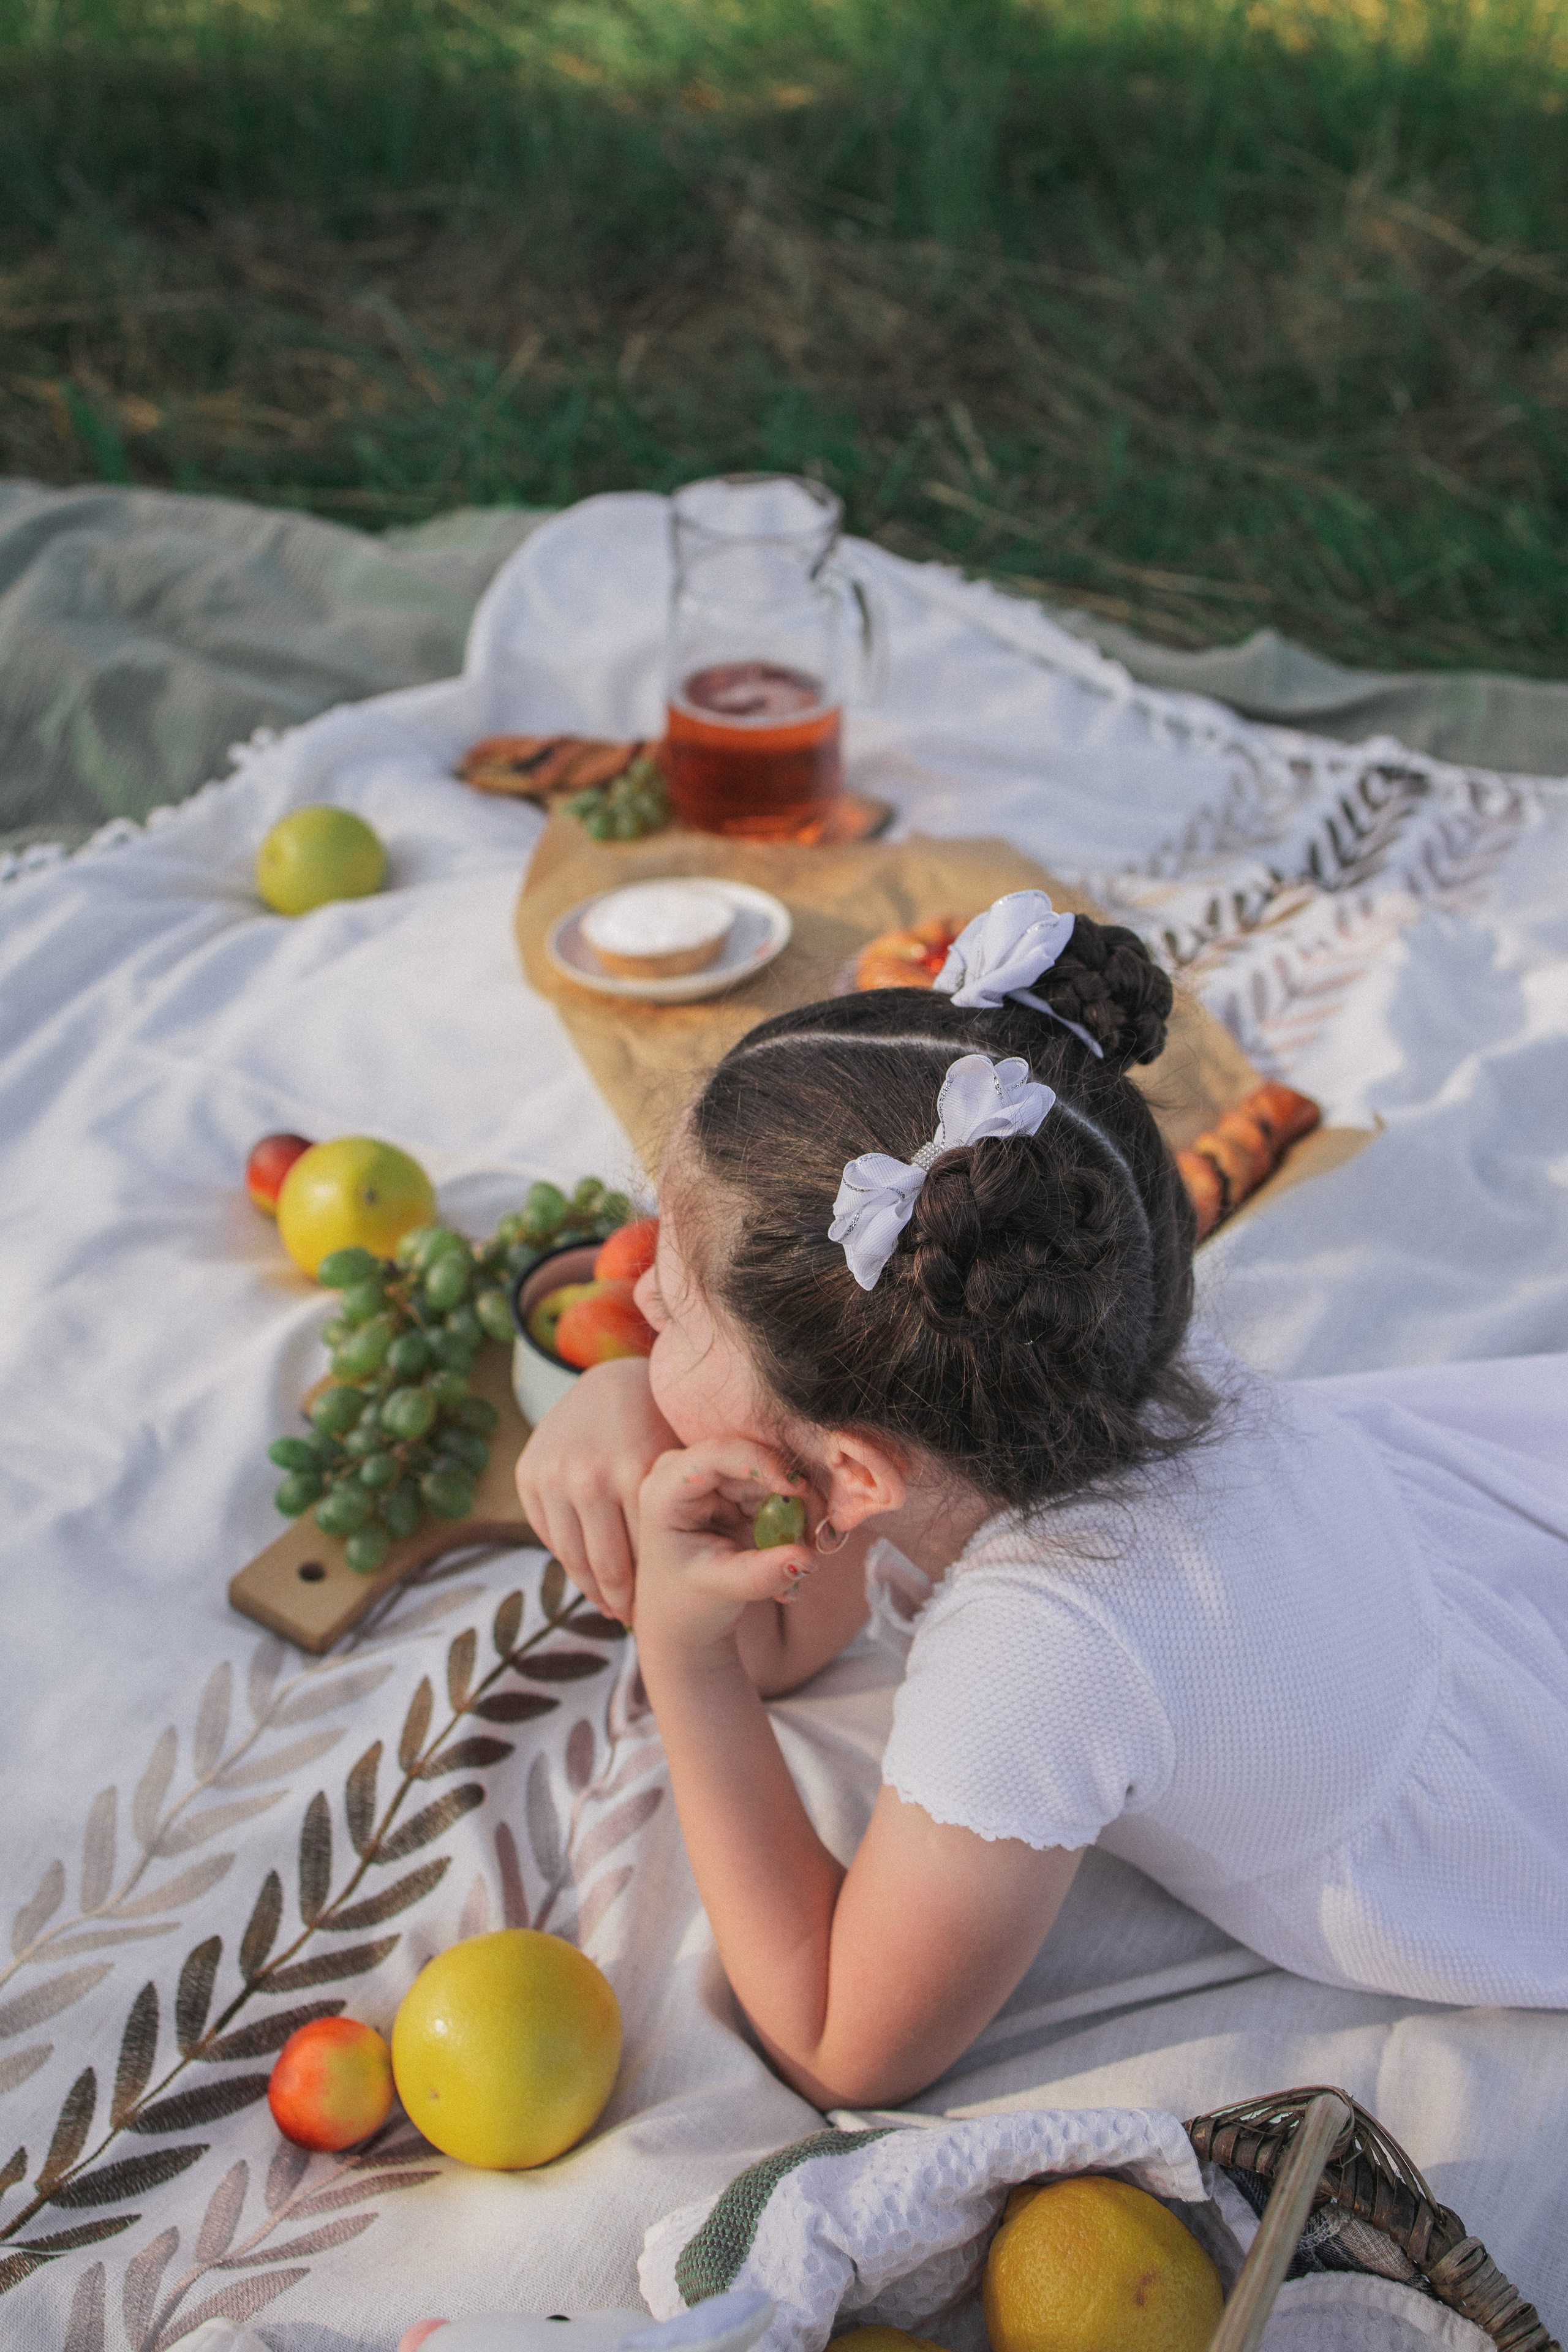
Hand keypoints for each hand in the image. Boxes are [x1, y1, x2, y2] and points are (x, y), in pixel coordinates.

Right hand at [514, 1358, 676, 1621]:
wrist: (610, 1383)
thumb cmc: (663, 1427)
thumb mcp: (685, 1460)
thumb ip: (699, 1506)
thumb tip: (747, 1553)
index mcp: (636, 1469)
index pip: (645, 1554)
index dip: (652, 1592)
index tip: (658, 1616)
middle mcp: (589, 1475)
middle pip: (606, 1564)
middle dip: (622, 1601)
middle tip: (634, 1622)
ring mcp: (553, 1475)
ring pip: (572, 1556)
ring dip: (592, 1590)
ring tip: (611, 1609)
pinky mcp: (527, 1476)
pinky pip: (549, 1536)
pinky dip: (568, 1561)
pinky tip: (587, 1578)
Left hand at [635, 1438, 816, 1658]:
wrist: (681, 1615)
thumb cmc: (688, 1603)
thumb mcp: (722, 1588)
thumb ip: (763, 1574)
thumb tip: (808, 1558)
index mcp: (664, 1491)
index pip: (715, 1454)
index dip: (761, 1463)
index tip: (799, 1489)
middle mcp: (685, 1471)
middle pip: (753, 1461)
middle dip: (793, 1496)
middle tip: (819, 1538)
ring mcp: (711, 1476)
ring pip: (772, 1475)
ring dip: (798, 1513)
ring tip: (804, 1556)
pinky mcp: (734, 1486)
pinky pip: (777, 1490)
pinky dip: (793, 1520)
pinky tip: (793, 1553)